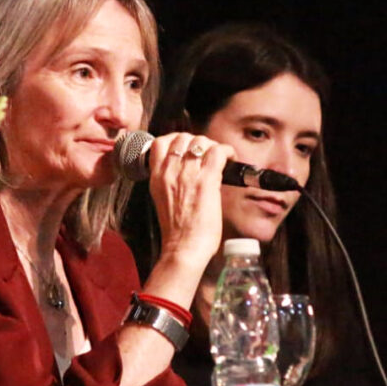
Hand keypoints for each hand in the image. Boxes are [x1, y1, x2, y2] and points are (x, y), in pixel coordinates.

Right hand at [146, 132, 234, 270]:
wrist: (183, 248)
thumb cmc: (177, 232)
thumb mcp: (163, 200)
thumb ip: (170, 182)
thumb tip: (185, 172)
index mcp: (157, 177)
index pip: (160, 143)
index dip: (176, 140)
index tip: (187, 147)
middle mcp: (170, 171)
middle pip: (182, 137)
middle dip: (196, 141)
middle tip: (206, 153)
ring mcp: (188, 174)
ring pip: (200, 141)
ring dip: (211, 146)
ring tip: (218, 157)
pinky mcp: (207, 180)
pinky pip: (218, 152)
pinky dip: (227, 151)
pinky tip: (230, 159)